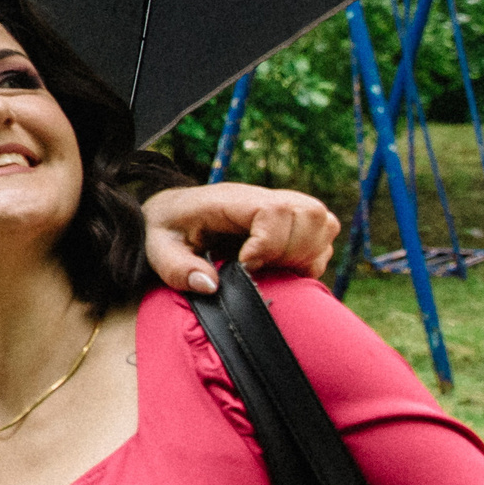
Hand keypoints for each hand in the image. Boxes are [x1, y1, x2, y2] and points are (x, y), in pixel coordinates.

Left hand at [140, 182, 338, 293]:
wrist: (172, 213)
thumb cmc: (167, 230)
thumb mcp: (158, 249)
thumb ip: (178, 268)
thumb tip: (211, 286)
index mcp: (229, 200)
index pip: (273, 209)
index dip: (269, 242)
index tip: (246, 265)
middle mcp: (261, 198)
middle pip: (309, 213)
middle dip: (293, 250)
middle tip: (261, 268)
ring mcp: (280, 207)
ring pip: (323, 222)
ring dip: (307, 254)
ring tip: (275, 269)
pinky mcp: (291, 221)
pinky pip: (324, 235)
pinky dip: (312, 258)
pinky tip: (284, 270)